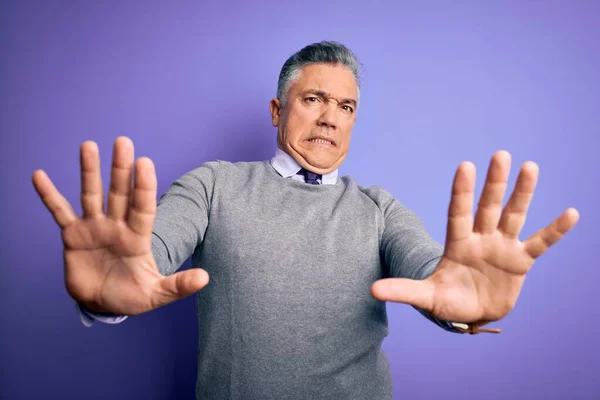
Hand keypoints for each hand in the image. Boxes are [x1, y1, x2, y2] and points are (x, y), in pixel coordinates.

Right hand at [32, 137, 208, 314]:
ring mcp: (94, 227)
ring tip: (88, 145)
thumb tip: (205, 279)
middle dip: (121, 169)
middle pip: (119, 193)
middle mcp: (117, 225)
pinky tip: (39, 176)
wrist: (103, 304)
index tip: (145, 162)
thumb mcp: (156, 294)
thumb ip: (178, 285)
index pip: (143, 207)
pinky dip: (49, 195)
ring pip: (91, 194)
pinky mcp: (73, 235)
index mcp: (138, 236)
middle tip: (123, 141)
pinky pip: (59, 211)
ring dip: (89, 171)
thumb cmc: (131, 296)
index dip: (144, 186)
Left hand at [371, 150, 578, 324]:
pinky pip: (540, 243)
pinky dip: (554, 231)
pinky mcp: (521, 261)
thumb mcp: (427, 296)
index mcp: (457, 243)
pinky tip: (571, 214)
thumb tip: (372, 290)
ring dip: (523, 194)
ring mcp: (502, 247)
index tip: (465, 166)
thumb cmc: (448, 301)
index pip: (458, 213)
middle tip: (500, 154)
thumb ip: (404, 290)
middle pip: (488, 207)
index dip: (461, 192)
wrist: (471, 312)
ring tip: (531, 167)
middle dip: (494, 183)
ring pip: (514, 215)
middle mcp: (481, 238)